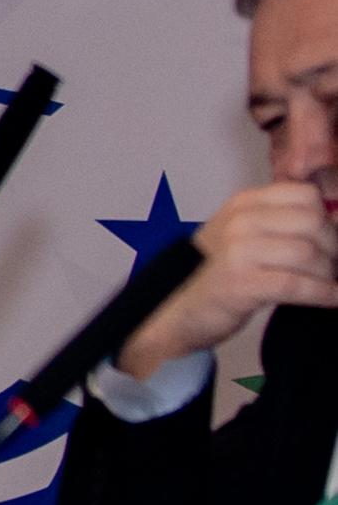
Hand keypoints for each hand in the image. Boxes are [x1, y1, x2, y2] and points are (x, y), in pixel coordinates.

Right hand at [118, 181, 337, 374]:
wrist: (183, 309)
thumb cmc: (223, 274)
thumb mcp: (248, 236)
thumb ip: (284, 223)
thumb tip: (336, 220)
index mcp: (244, 204)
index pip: (306, 195)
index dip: (328, 218)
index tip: (328, 241)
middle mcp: (239, 221)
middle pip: (314, 223)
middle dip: (334, 249)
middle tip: (333, 267)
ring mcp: (237, 250)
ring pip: (309, 254)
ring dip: (328, 275)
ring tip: (328, 285)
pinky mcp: (240, 282)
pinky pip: (296, 284)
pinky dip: (324, 294)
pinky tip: (333, 299)